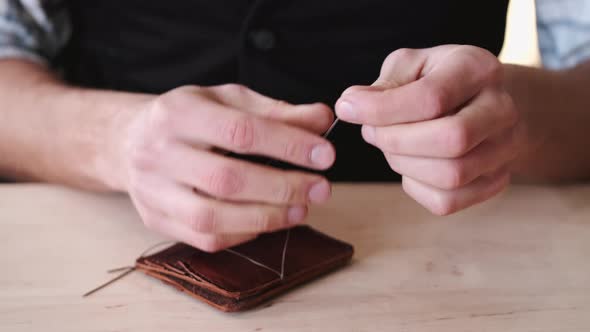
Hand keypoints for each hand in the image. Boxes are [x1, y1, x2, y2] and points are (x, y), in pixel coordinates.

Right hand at [120, 84, 334, 250]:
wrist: (129, 141)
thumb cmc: (189, 118)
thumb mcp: (228, 100)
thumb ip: (275, 111)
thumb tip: (321, 120)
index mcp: (179, 112)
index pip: (240, 131)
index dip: (288, 145)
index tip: (325, 155)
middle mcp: (159, 152)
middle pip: (226, 179)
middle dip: (283, 187)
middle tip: (321, 188)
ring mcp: (153, 191)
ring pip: (212, 217)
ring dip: (266, 217)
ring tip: (300, 209)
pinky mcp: (156, 219)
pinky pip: (204, 239)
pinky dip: (244, 233)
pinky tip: (268, 220)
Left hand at [336, 45, 519, 214]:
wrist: (486, 102)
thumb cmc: (440, 81)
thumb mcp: (413, 65)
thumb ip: (384, 84)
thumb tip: (351, 106)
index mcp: (479, 69)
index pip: (432, 98)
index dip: (381, 109)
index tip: (347, 108)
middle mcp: (502, 109)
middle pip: (450, 140)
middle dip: (395, 140)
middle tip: (371, 131)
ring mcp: (504, 150)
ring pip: (450, 175)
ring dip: (403, 164)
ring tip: (390, 146)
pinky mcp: (494, 182)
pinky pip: (448, 201)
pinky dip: (416, 187)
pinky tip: (411, 165)